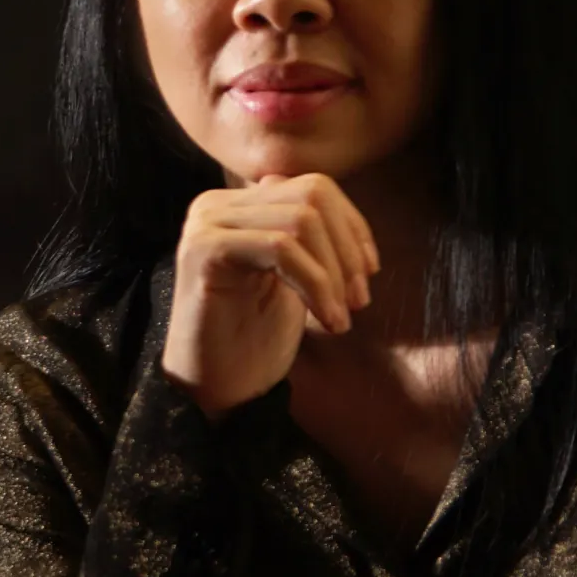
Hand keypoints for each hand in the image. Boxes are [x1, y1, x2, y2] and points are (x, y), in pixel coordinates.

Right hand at [161, 172, 381, 419]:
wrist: (217, 390)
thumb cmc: (255, 337)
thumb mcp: (293, 275)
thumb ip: (305, 235)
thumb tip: (333, 203)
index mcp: (239, 204)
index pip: (313, 187)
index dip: (352, 225)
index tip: (371, 271)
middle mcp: (218, 204)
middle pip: (311, 196)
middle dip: (347, 248)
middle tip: (360, 300)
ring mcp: (208, 224)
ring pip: (300, 220)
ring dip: (334, 272)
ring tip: (342, 317)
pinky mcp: (205, 250)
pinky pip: (280, 248)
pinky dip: (315, 283)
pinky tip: (327, 320)